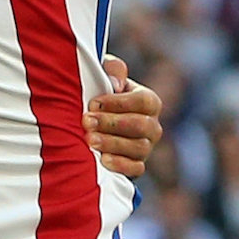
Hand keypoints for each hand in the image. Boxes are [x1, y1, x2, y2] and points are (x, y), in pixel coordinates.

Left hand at [91, 54, 163, 178]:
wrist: (92, 123)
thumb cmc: (99, 94)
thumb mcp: (104, 75)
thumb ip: (112, 69)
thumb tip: (115, 83)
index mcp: (148, 101)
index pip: (143, 101)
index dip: (118, 103)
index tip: (93, 103)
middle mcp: (152, 125)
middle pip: (141, 125)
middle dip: (111, 123)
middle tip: (86, 122)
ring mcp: (147, 147)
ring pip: (139, 148)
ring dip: (112, 143)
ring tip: (89, 140)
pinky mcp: (137, 165)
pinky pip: (136, 169)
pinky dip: (121, 165)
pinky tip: (103, 160)